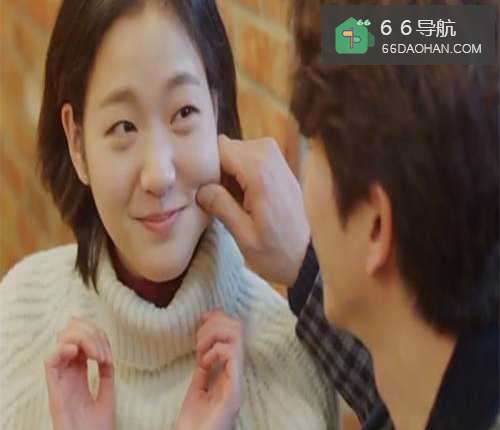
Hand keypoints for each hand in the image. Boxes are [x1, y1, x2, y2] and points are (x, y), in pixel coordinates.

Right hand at [44, 317, 114, 429]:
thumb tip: (107, 354)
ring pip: (60, 342)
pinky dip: (63, 349)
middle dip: (90, 332)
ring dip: (82, 339)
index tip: (108, 350)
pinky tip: (77, 353)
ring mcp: (61, 381)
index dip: (94, 332)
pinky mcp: (55, 391)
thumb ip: (106, 375)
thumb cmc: (97, 429)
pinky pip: (50, 362)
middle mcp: (68, 374)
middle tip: (104, 354)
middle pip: (70, 335)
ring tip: (97, 356)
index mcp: (79, 375)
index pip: (80, 340)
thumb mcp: (107, 396)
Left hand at [176, 310, 243, 429]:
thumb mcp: (197, 390)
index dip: (219, 318)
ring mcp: (236, 381)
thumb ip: (204, 372)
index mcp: (229, 371)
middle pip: (238, 327)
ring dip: (214, 335)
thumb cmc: (195, 424)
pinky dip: (215, 351)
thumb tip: (204, 353)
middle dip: (215, 323)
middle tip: (199, 340)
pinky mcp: (234, 390)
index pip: (234, 332)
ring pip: (236, 335)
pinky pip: (231, 354)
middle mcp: (237, 373)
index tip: (202, 319)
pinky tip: (204, 363)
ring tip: (201, 352)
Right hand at [197, 135, 309, 285]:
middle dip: (218, 171)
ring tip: (235, 203)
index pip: (219, 148)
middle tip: (220, 202)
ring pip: (235, 151)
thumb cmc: (275, 251)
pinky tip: (245, 199)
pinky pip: (247, 157)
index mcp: (259, 171)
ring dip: (229, 175)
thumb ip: (220, 205)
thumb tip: (199, 188)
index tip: (206, 191)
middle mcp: (269, 155)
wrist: (304, 256)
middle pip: (226, 148)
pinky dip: (240, 174)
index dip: (208, 167)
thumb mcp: (243, 235)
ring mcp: (276, 156)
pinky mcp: (277, 163)